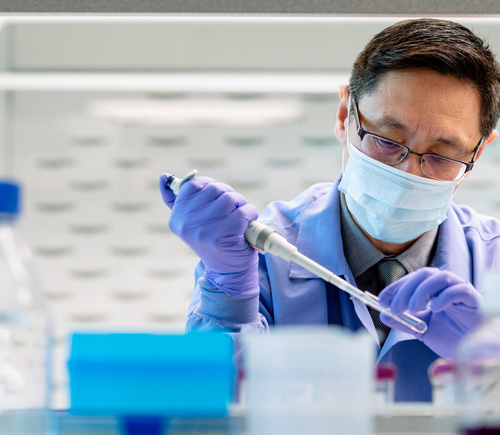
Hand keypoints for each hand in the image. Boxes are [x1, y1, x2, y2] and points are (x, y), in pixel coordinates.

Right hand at [159, 174, 258, 298]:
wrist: (226, 271)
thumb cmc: (212, 240)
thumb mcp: (191, 222)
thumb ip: (177, 200)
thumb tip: (164, 176)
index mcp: (177, 217)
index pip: (194, 184)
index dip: (211, 187)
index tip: (217, 201)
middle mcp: (186, 223)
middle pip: (215, 188)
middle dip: (229, 196)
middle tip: (231, 212)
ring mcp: (203, 229)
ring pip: (230, 198)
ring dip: (241, 205)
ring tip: (239, 219)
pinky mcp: (223, 235)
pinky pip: (243, 211)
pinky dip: (250, 215)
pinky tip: (245, 226)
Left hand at [378, 267, 482, 358]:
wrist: (477, 354)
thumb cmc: (453, 338)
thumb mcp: (423, 330)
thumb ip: (404, 322)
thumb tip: (383, 314)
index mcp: (434, 290)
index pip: (412, 280)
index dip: (395, 287)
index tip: (381, 300)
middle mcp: (447, 286)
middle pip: (424, 275)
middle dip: (406, 289)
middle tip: (394, 307)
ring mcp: (461, 290)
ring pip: (440, 277)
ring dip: (422, 290)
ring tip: (412, 307)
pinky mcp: (474, 299)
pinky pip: (460, 290)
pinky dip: (444, 296)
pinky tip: (434, 308)